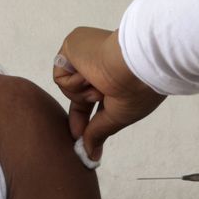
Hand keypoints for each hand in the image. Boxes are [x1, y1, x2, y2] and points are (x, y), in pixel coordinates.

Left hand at [53, 27, 166, 160]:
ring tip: (101, 88)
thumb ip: (98, 131)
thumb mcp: (117, 115)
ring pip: (69, 86)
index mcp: (115, 72)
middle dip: (78, 114)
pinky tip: (90, 76)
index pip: (93, 96)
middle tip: (77, 134)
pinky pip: (61, 76)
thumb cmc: (137, 89)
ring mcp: (86, 52)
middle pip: (78, 92)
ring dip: (83, 95)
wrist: (136, 64)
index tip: (79, 137)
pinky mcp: (72, 45)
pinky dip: (73, 84)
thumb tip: (90, 153)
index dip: (85, 116)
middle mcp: (100, 60)